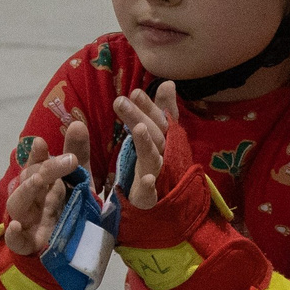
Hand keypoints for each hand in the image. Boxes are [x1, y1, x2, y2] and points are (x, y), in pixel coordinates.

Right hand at [1, 119, 90, 257]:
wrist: (75, 257)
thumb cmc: (71, 216)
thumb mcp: (80, 185)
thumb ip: (78, 156)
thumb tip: (77, 122)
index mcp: (43, 185)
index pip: (35, 166)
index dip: (37, 155)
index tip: (42, 143)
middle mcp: (32, 201)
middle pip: (29, 181)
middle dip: (45, 169)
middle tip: (69, 161)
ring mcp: (28, 223)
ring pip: (17, 204)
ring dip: (27, 190)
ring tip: (39, 180)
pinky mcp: (28, 246)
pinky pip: (15, 241)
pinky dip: (13, 234)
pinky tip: (16, 226)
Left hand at [111, 81, 178, 208]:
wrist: (161, 206)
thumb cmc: (157, 165)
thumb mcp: (157, 136)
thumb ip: (161, 111)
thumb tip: (169, 83)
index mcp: (163, 142)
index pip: (159, 120)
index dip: (149, 107)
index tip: (134, 92)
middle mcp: (164, 156)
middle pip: (155, 135)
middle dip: (140, 117)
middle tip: (120, 101)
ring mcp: (159, 177)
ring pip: (153, 158)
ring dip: (147, 143)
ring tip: (137, 128)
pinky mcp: (151, 199)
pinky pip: (152, 194)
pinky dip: (150, 187)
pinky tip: (147, 180)